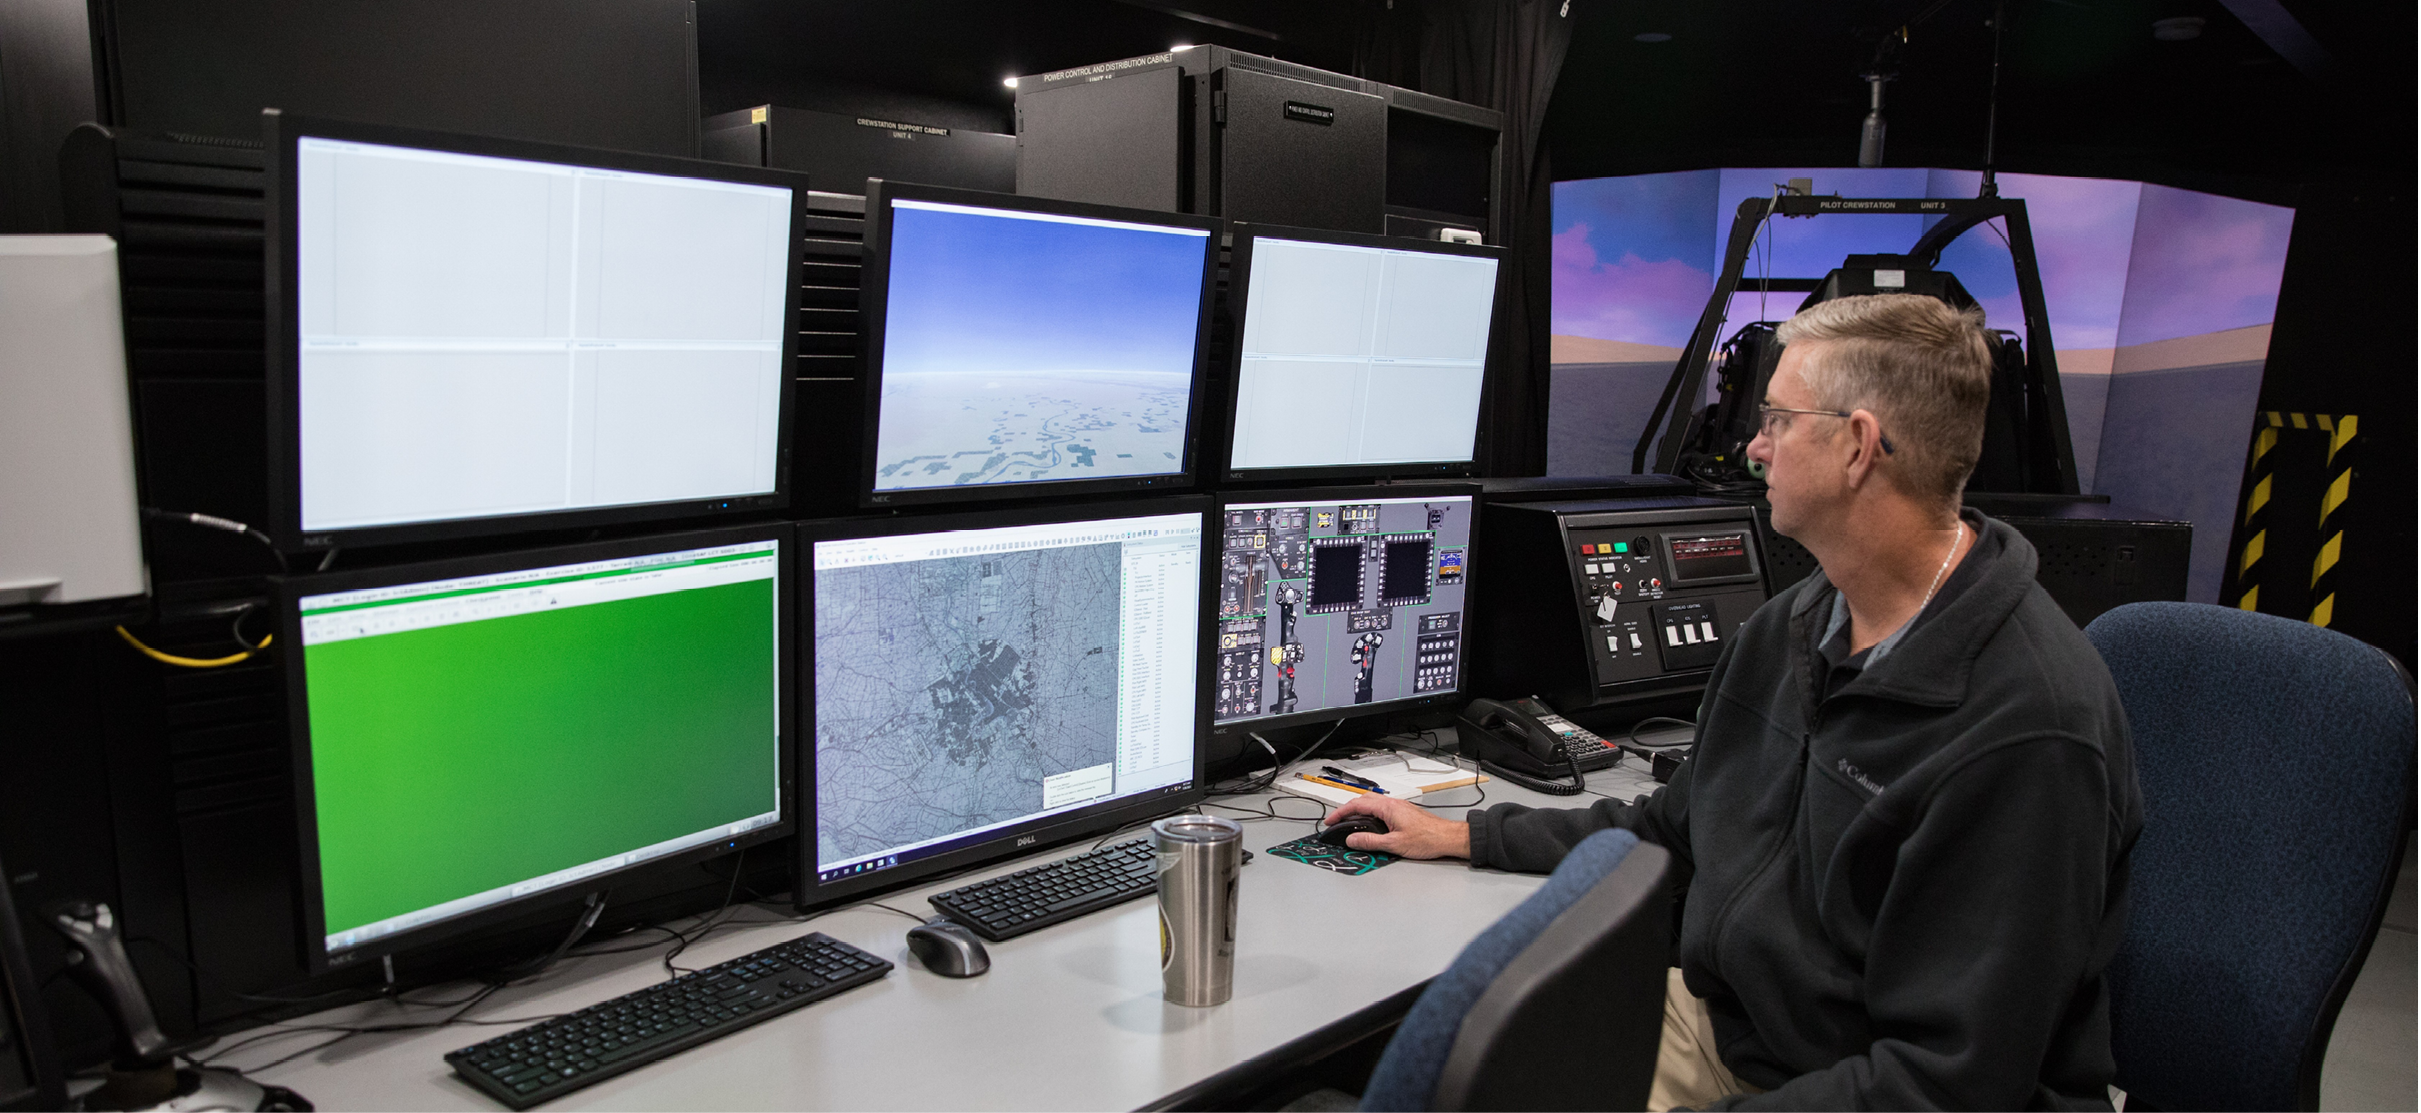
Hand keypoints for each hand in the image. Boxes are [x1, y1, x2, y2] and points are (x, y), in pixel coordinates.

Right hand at [1325, 794, 1470, 859]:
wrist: (1448, 838)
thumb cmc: (1428, 839)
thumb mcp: (1394, 844)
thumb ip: (1370, 842)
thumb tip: (1352, 840)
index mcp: (1388, 808)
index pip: (1357, 805)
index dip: (1340, 813)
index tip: (1330, 821)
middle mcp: (1393, 804)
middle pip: (1363, 801)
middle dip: (1347, 811)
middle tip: (1337, 822)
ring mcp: (1399, 807)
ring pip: (1372, 805)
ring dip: (1359, 812)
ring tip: (1350, 824)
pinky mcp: (1404, 813)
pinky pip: (1381, 810)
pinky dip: (1370, 815)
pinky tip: (1370, 826)